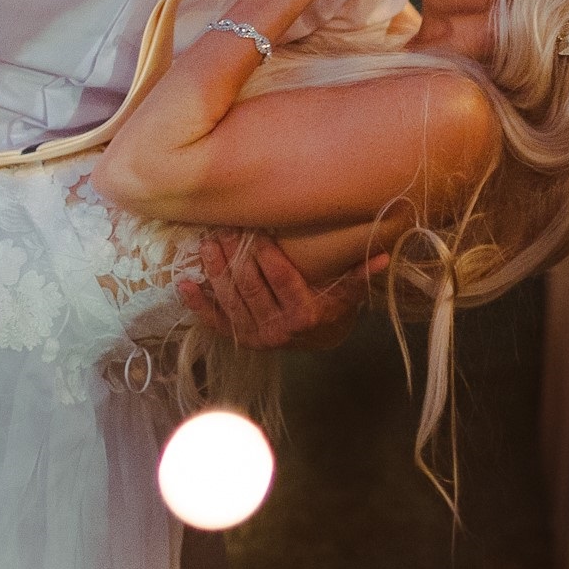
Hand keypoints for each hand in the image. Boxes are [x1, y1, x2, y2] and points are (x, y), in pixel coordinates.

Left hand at [176, 234, 384, 350]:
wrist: (314, 339)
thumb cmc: (329, 306)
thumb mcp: (346, 293)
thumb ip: (359, 275)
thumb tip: (383, 256)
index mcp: (304, 315)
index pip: (282, 280)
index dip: (267, 256)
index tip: (256, 232)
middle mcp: (278, 329)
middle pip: (251, 288)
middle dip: (236, 258)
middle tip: (223, 229)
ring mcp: (254, 335)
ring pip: (230, 300)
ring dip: (216, 272)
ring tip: (206, 244)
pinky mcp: (237, 338)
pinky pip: (214, 321)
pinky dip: (198, 305)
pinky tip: (185, 284)